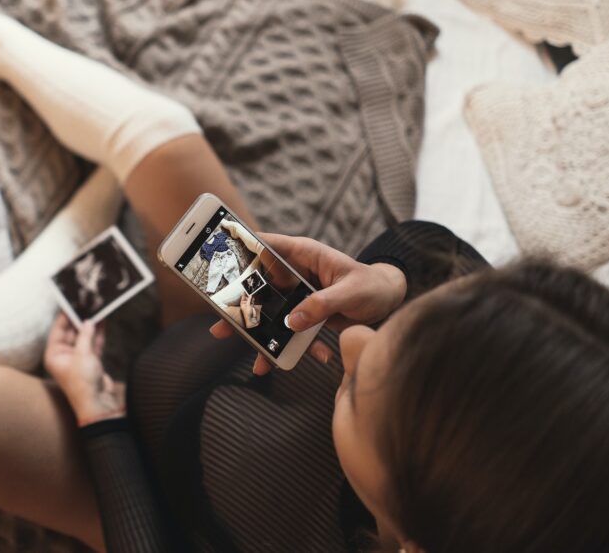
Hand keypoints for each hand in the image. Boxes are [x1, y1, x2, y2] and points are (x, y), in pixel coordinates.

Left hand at [44, 313, 125, 425]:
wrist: (98, 403)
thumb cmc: (83, 383)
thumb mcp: (82, 355)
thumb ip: (85, 336)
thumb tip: (88, 321)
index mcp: (54, 355)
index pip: (58, 330)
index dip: (64, 316)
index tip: (71, 303)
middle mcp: (64, 356)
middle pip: (71, 332)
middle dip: (79, 319)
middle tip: (86, 303)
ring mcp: (78, 358)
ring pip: (84, 336)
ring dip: (91, 325)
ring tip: (97, 308)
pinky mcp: (91, 361)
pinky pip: (94, 343)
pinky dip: (99, 333)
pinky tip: (103, 321)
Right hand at [210, 233, 406, 374]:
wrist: (390, 301)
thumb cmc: (373, 286)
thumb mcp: (350, 292)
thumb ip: (321, 304)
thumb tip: (292, 322)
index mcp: (303, 254)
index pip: (264, 245)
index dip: (239, 252)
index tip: (218, 268)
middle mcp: (296, 273)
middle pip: (259, 288)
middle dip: (241, 311)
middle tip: (221, 329)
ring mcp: (299, 295)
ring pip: (272, 315)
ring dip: (266, 340)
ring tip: (258, 364)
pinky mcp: (307, 314)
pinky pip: (294, 332)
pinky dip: (300, 349)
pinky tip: (317, 361)